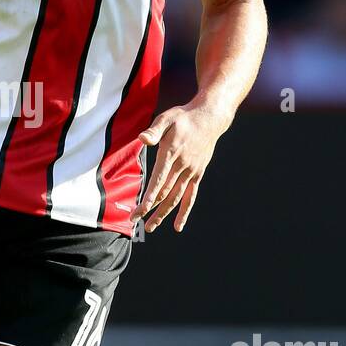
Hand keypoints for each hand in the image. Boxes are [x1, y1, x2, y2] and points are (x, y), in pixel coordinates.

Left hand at [132, 100, 228, 233]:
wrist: (209, 118)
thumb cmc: (183, 118)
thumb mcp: (167, 118)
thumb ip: (154, 131)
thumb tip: (143, 139)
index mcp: (172, 152)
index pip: (159, 179)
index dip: (149, 197)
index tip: (140, 210)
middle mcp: (182, 165)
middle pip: (165, 192)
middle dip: (150, 208)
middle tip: (136, 221)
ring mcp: (191, 171)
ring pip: (176, 197)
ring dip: (163, 213)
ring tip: (150, 227)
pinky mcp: (197, 174)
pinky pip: (191, 196)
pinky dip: (184, 212)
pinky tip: (177, 226)